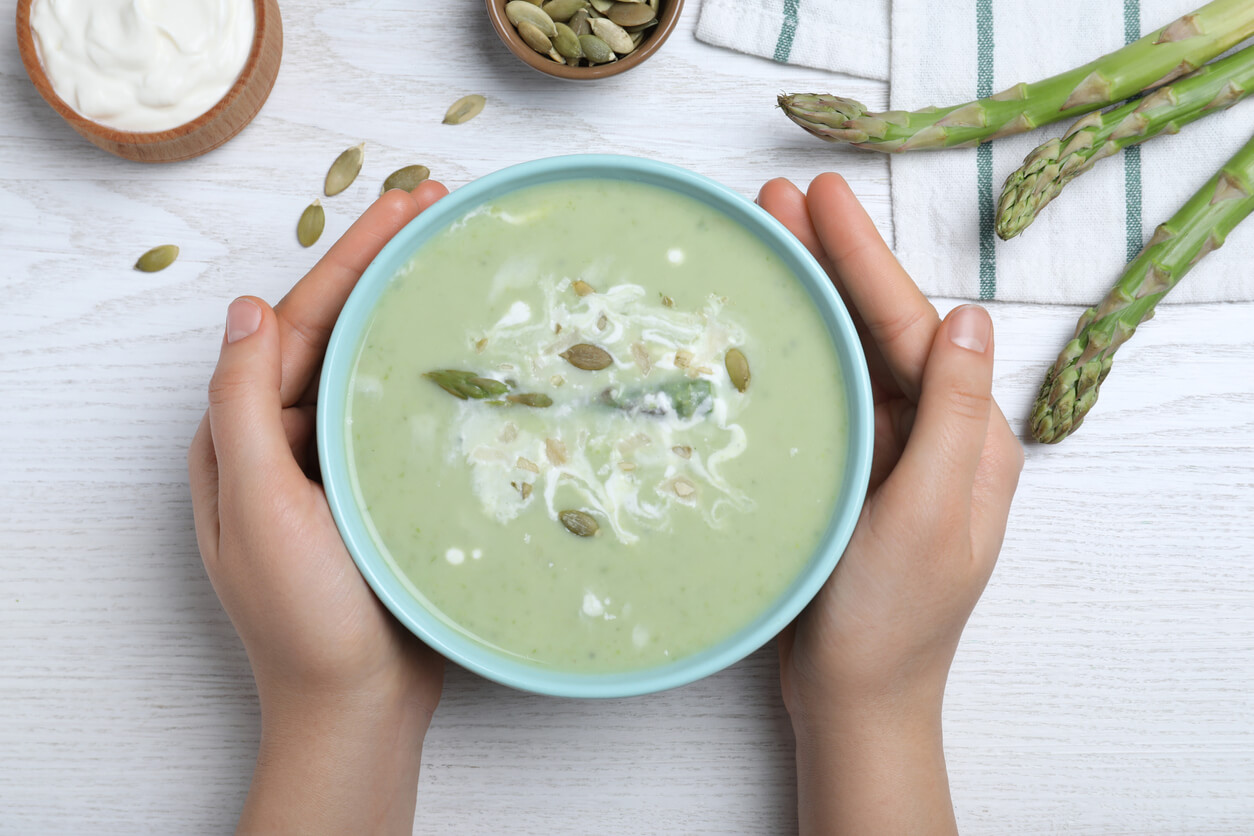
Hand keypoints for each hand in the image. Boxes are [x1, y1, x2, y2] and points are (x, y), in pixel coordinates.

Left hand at [188, 182, 450, 834]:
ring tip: (455, 264)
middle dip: (380, 269)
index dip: (347, 259)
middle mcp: (284, 441)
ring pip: (369, 370)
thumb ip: (242, 406)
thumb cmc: (303, 616)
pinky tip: (467, 355)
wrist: (357, 707)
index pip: (295, 324)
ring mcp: (333, 467)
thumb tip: (244, 309)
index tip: (401, 204)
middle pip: (334, 334)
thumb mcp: (259, 506)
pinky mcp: (377, 493)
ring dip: (407, 314)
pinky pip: (397, 417)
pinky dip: (426, 376)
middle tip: (436, 208)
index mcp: (243, 436)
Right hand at [758, 174, 1022, 832]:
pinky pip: (823, 397)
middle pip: (877, 328)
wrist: (854, 698)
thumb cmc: (891, 619)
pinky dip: (794, 355)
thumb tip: (970, 317)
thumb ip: (952, 415)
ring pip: (845, 355)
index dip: (866, 258)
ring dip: (808, 297)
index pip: (912, 326)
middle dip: (831, 261)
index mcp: (967, 437)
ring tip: (765, 242)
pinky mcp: (847, 476)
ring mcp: (886, 455)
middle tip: (779, 201)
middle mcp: (931, 435)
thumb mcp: (931, 514)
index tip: (822, 198)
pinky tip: (761, 326)